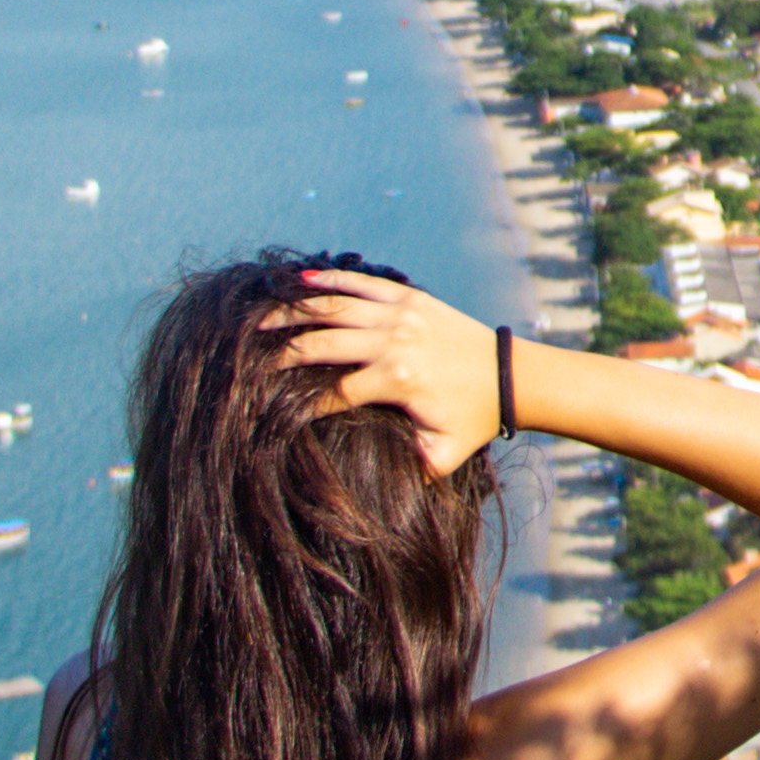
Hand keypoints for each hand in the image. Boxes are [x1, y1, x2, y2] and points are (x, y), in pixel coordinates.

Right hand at [271, 266, 502, 478]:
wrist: (510, 376)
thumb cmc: (472, 422)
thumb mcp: (441, 456)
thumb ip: (406, 467)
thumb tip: (365, 481)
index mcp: (396, 380)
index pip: (333, 391)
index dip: (301, 403)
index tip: (273, 409)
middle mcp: (394, 342)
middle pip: (323, 343)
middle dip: (283, 350)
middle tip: (250, 357)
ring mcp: (402, 314)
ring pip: (336, 306)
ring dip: (295, 311)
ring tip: (261, 319)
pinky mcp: (411, 297)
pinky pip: (363, 283)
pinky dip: (331, 279)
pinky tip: (301, 281)